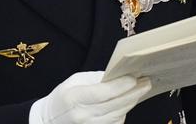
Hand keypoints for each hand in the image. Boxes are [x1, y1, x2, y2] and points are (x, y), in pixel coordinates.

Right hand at [34, 71, 150, 123]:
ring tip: (140, 90)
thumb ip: (97, 79)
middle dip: (134, 93)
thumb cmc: (64, 97)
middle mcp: (82, 116)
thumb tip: (119, 76)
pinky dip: (123, 113)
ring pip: (118, 115)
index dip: (121, 85)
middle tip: (146, 82)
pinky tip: (128, 103)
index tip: (134, 77)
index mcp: (74, 98)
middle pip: (115, 105)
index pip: (103, 93)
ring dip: (131, 102)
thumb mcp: (75, 81)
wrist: (49, 121)